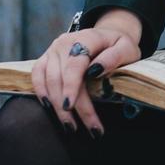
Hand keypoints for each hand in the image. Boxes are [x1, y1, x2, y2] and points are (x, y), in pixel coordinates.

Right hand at [31, 8, 142, 136]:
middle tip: (88, 128)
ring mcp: (53, 50)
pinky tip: (49, 108)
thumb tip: (96, 70)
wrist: (108, 36)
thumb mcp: (127, 48)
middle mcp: (65, 42)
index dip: (71, 86)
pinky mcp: (46, 58)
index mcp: (86, 38)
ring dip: (57, 106)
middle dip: (70, 106)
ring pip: (48, 81)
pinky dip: (41, 92)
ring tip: (71, 126)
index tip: (71, 107)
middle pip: (61, 77)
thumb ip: (114, 56)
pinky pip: (37, 75)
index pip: (75, 64)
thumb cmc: (119, 45)